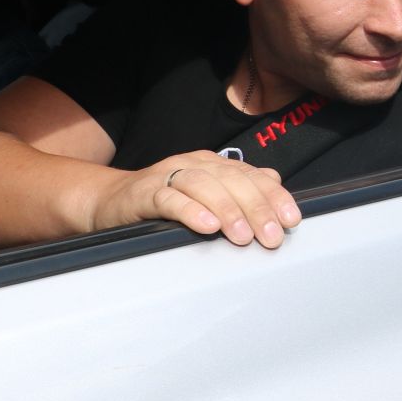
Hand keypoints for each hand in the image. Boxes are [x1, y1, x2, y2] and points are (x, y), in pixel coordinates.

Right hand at [92, 150, 300, 247]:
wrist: (110, 201)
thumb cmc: (165, 203)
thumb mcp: (206, 195)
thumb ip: (238, 188)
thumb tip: (274, 182)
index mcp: (213, 164)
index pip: (250, 176)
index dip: (273, 197)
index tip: (291, 220)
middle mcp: (194, 164)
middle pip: (232, 180)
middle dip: (256, 208)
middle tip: (271, 236)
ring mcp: (168, 176)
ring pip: (203, 186)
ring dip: (227, 210)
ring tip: (242, 235)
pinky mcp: (144, 193)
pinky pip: (169, 199)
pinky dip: (190, 211)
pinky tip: (206, 226)